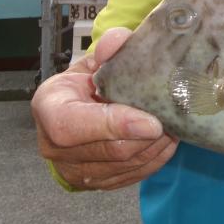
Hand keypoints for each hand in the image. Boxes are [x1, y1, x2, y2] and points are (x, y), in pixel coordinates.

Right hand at [31, 28, 178, 189]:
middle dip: (147, 136)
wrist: (76, 109)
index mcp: (49, 108)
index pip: (72, 126)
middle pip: (109, 150)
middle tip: (173, 118)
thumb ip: (108, 48)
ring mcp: (74, 170)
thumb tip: (122, 40)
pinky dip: (155, 159)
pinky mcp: (96, 183)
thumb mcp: (93, 59)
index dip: (113, 125)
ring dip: (155, 147)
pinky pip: (132, 175)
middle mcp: (54, 147)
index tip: (151, 122)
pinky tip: (167, 140)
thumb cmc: (85, 83)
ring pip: (125, 165)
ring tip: (174, 126)